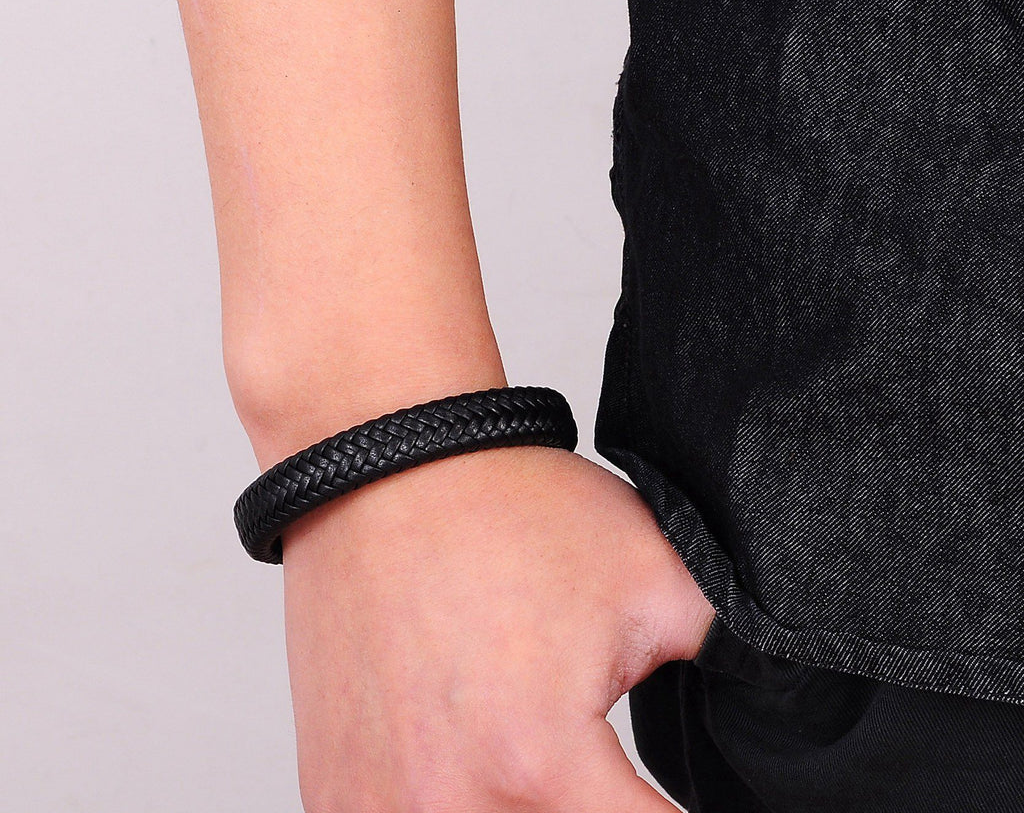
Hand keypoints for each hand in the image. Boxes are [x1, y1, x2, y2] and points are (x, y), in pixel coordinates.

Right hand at [280, 444, 714, 811]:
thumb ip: (733, 661)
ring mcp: (375, 808)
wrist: (386, 473)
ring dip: (529, 811)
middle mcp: (448, 809)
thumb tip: (775, 709)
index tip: (676, 798)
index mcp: (540, 766)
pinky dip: (458, 804)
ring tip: (526, 740)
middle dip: (602, 810)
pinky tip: (470, 758)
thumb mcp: (656, 577)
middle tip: (597, 754)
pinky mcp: (337, 794)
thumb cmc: (503, 512)